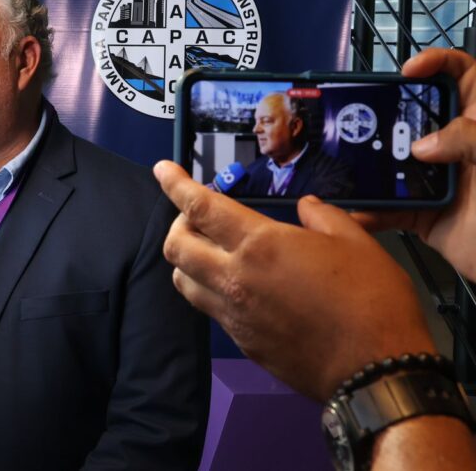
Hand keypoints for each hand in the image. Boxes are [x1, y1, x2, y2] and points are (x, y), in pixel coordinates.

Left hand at [154, 160, 435, 400]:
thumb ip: (323, 216)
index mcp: (260, 245)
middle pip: (175, 245)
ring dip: (187, 259)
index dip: (175, 184)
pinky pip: (208, 308)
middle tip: (197, 216)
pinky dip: (209, 288)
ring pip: (183, 279)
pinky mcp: (242, 341)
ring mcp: (234, 314)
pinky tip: (235, 284)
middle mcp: (236, 278)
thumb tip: (307, 206)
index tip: (163, 169)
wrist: (376, 371)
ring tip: (210, 250)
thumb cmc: (372, 303)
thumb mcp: (355, 242)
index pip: (199, 207)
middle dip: (177, 223)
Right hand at [352, 48, 475, 279]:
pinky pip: (386, 208)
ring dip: (367, 163)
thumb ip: (468, 138)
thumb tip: (422, 146)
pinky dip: (367, 212)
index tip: (409, 71)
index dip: (437, 62)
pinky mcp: (420, 212)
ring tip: (346, 162)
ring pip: (392, 161)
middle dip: (384, 112)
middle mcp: (454, 145)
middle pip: (412, 115)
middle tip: (362, 115)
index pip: (462, 75)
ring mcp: (435, 178)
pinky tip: (354, 210)